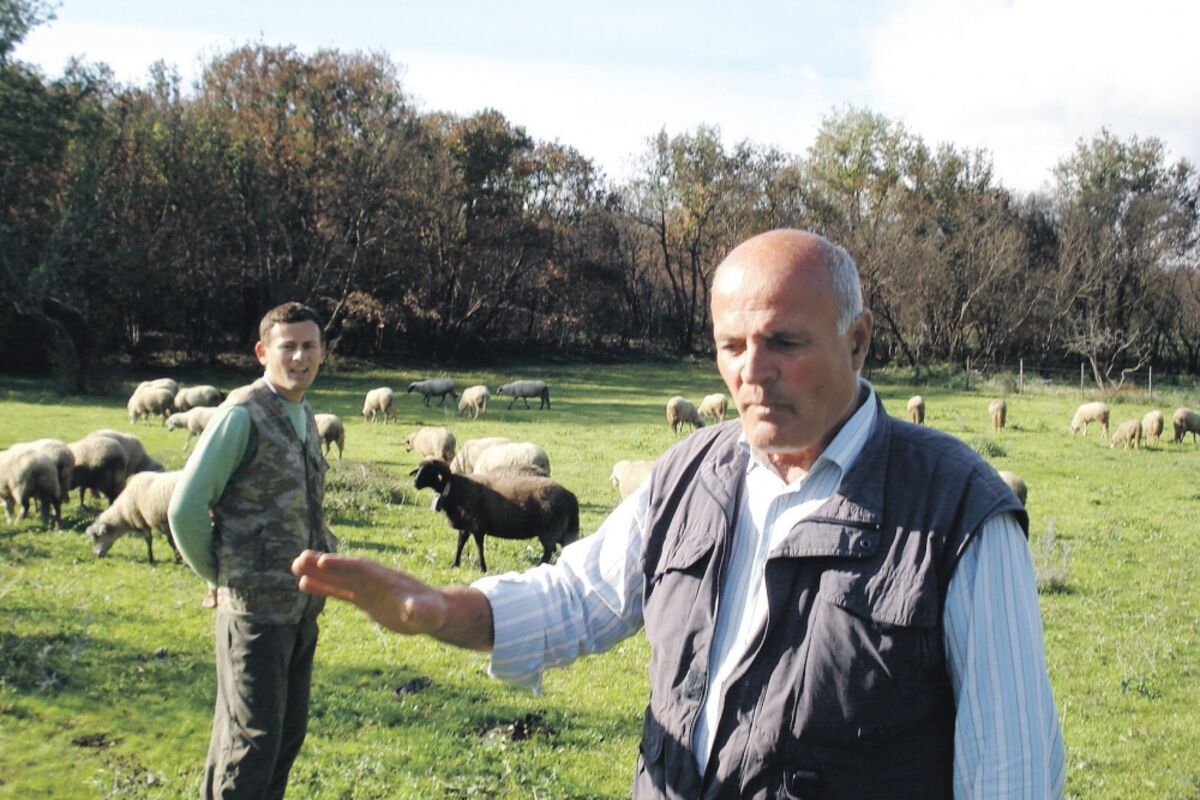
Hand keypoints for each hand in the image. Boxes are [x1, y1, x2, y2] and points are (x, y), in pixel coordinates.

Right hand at [291, 550, 493, 649]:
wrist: (433, 611)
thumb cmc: (432, 611)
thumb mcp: (427, 612)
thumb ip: (418, 609)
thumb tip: (412, 609)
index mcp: (385, 579)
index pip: (360, 569)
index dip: (342, 566)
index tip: (322, 562)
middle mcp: (373, 579)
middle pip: (344, 569)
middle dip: (323, 564)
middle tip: (299, 559)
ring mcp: (367, 588)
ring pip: (338, 578)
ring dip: (317, 572)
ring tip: (294, 566)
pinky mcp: (364, 599)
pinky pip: (340, 591)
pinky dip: (323, 587)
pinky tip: (305, 583)